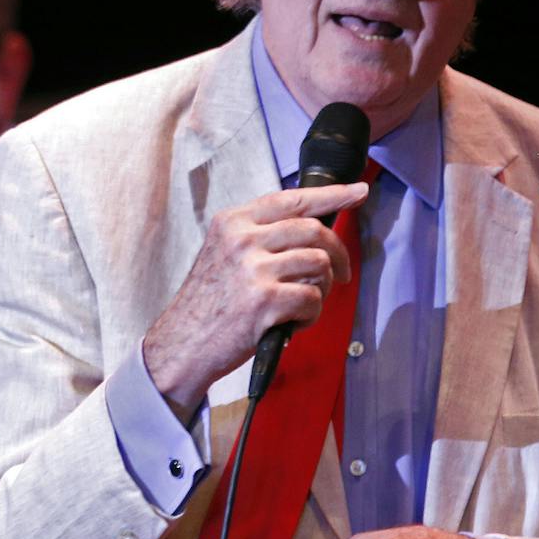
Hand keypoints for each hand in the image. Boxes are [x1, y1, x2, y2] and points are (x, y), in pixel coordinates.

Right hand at [142, 182, 368, 417]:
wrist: (181, 345)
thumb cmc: (208, 303)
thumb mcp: (223, 253)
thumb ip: (259, 236)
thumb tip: (312, 230)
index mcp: (232, 222)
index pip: (292, 199)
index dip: (332, 195)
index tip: (356, 193)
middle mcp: (242, 239)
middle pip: (314, 230)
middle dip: (339, 253)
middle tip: (342, 273)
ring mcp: (253, 269)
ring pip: (319, 264)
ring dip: (324, 287)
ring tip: (307, 302)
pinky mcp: (264, 301)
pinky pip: (313, 298)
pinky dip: (312, 314)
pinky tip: (295, 322)